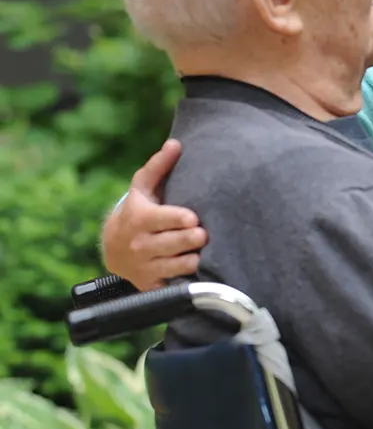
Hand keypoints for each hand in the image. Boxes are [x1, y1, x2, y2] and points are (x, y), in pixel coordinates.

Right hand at [101, 140, 207, 290]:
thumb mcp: (142, 187)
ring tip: (202, 252)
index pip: (160, 220)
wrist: (114, 249)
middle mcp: (141, 245)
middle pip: (170, 245)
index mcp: (140, 219)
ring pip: (174, 266)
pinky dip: (186, 280)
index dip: (177, 220)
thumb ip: (159, 166)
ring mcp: (146, 267)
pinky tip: (200, 272)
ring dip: (191, 260)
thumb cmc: (137, 211)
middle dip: (188, 240)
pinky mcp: (153, 285)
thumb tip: (176, 143)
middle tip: (203, 235)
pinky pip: (173, 284)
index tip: (193, 218)